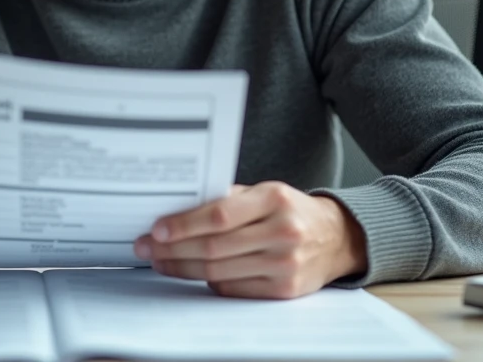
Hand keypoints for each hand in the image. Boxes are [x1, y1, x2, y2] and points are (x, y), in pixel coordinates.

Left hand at [134, 182, 366, 298]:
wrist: (336, 238)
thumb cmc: (290, 211)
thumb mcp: (265, 192)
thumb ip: (227, 199)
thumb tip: (176, 208)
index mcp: (274, 199)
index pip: (219, 216)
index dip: (184, 225)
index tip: (157, 229)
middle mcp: (283, 232)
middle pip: (214, 247)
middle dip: (173, 249)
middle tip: (146, 246)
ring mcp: (286, 264)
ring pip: (219, 271)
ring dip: (182, 267)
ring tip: (160, 260)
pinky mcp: (285, 290)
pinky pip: (233, 289)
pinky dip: (208, 281)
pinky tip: (191, 272)